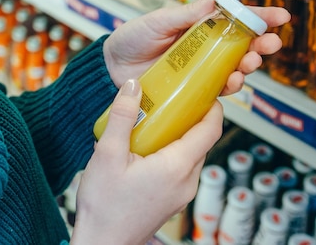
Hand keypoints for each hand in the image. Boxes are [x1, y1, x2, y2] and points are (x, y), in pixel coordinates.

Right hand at [71, 80, 223, 244]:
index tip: (205, 89)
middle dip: (192, 117)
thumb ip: (122, 117)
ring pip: (192, 155)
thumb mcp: (107, 154)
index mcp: (177, 166)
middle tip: (173, 99)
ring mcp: (182, 193)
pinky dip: (172, 152)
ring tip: (156, 121)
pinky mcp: (173, 200)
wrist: (102, 244)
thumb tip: (133, 86)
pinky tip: (147, 147)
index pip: (211, 130)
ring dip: (180, 135)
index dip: (213, 106)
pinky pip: (182, 168)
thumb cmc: (104, 207)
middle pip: (203, 141)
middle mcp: (187, 181)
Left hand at [103, 0, 290, 94]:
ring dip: (247, 67)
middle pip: (242, 47)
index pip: (236, 20)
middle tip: (269, 45)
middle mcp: (204, 49)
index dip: (260, 18)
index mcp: (200, 27)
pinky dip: (228, 88)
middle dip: (261, 46)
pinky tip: (231, 83)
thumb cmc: (133, 38)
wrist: (110, 68)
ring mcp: (199, 71)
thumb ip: (189, 13)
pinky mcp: (191, 92)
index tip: (282, 16)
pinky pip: (216, 92)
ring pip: (233, 70)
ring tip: (248, 65)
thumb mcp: (160, 21)